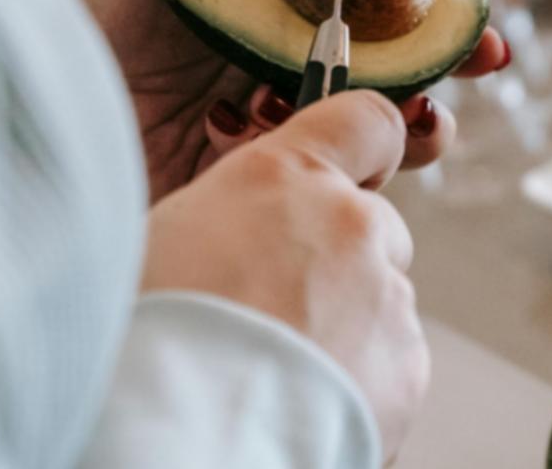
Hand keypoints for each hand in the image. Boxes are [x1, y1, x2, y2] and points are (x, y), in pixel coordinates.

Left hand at [58, 0, 508, 201]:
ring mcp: (251, 136)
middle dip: (436, 65)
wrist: (7, 101)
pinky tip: (358, 147)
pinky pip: (314, 182)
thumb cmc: (73, 4)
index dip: (415, 5)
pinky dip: (355, 167)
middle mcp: (258, 73)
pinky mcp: (237, 192)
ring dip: (411, 122)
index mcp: (249, 12)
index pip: (353, 5)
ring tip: (427, 115)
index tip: (466, 7)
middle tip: (482, 60)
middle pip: (370, 69)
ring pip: (356, 131)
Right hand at [142, 91, 425, 462]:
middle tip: (271, 306)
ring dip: (344, 324)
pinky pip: (392, 365)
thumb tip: (240, 235)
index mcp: (283, 175)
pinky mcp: (407, 368)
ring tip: (272, 367)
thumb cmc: (144, 332)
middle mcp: (348, 222)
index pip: (365, 120)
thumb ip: (226, 218)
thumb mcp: (162, 238)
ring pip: (380, 298)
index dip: (363, 144)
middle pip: (371, 223)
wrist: (178, 431)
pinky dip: (359, 382)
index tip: (347, 174)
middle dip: (336, 257)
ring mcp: (385, 295)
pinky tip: (298, 401)